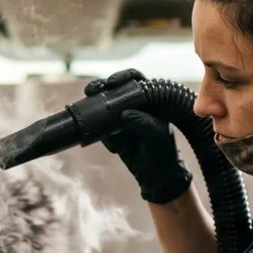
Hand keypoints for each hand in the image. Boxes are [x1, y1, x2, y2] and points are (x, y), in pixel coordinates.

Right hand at [84, 69, 192, 203]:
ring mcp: (121, 119)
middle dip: (101, 88)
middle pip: (113, 90)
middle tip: (92, 90)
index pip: (135, 80)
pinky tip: (117, 147)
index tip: (112, 83)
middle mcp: (133, 106)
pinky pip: (100, 130)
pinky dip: (102, 135)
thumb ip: (143, 123)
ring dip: (94, 106)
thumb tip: (125, 114)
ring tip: (90, 110)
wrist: (157, 175)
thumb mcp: (157, 134)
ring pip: (102, 107)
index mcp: (149, 99)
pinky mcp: (111, 134)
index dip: (122, 77)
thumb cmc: (163, 150)